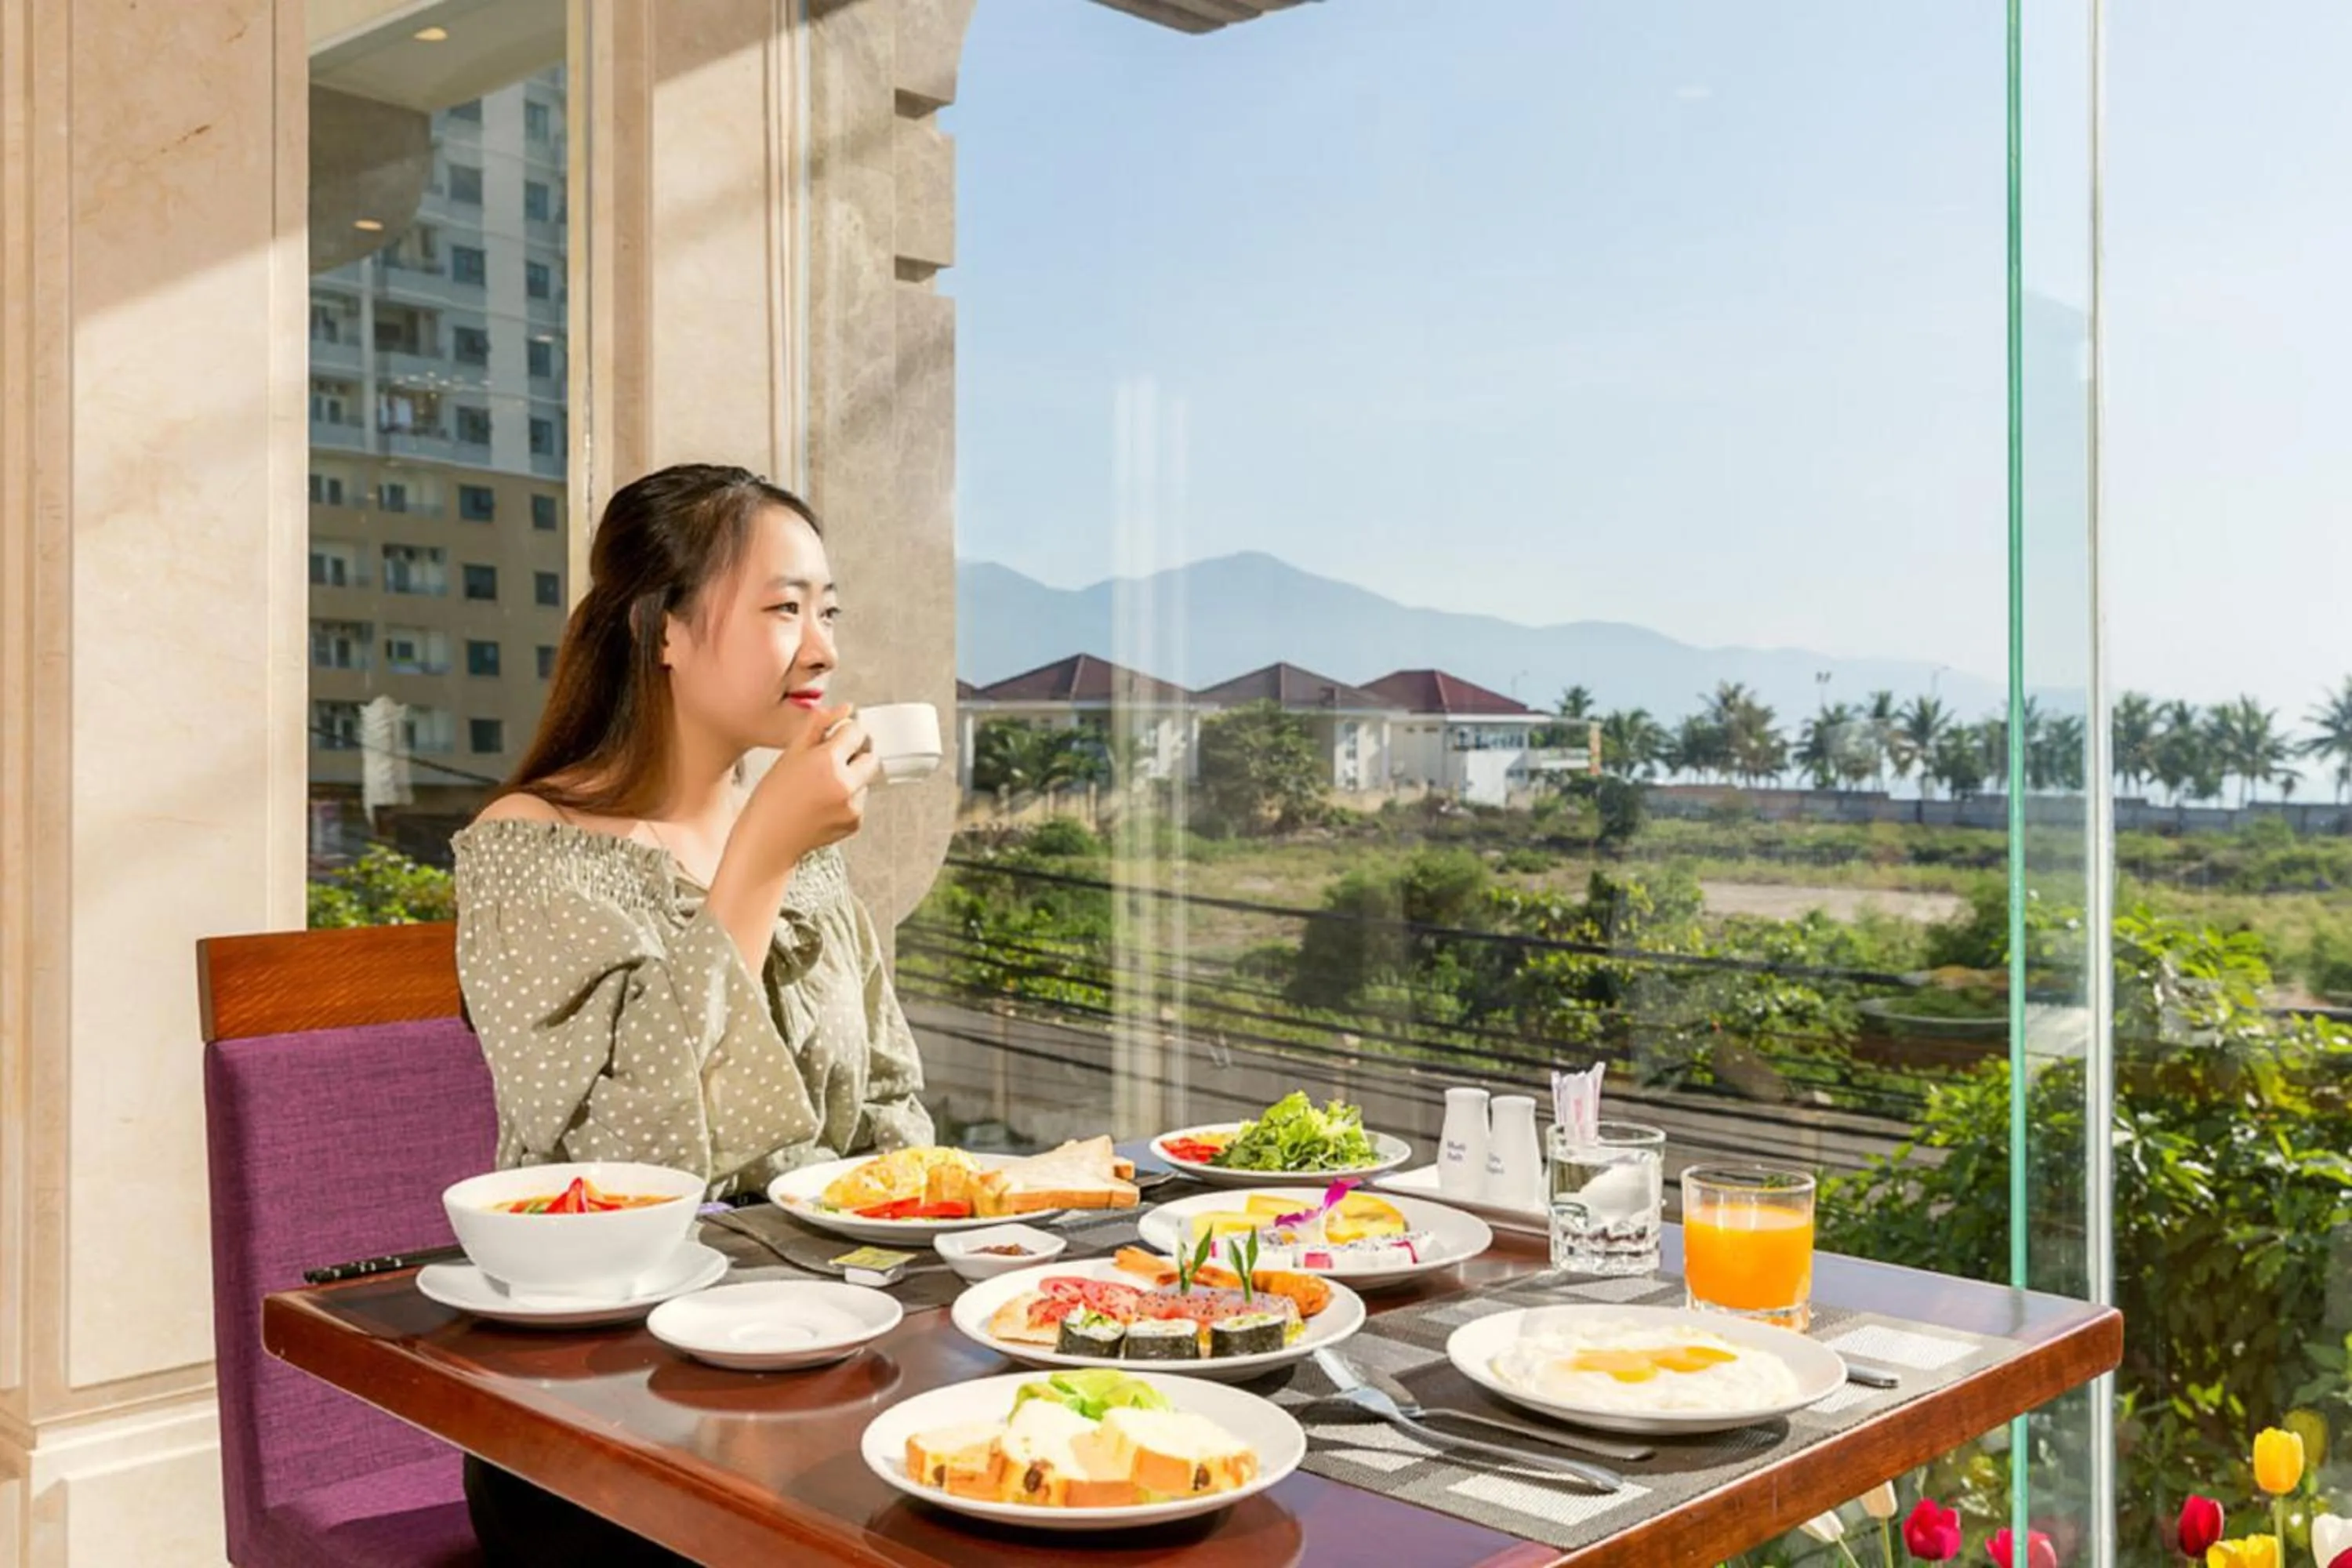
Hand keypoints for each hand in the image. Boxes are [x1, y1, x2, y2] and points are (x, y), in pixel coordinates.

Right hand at [732, 704, 880, 878]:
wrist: (768, 839)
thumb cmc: (773, 797)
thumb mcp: (791, 753)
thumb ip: (820, 725)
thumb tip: (846, 708)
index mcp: (828, 761)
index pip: (856, 731)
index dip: (845, 732)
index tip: (835, 737)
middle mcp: (845, 784)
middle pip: (870, 755)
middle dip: (855, 754)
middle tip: (830, 761)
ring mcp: (852, 805)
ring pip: (865, 779)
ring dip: (851, 777)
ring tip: (820, 787)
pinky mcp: (855, 822)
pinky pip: (860, 799)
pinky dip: (847, 798)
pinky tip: (823, 803)